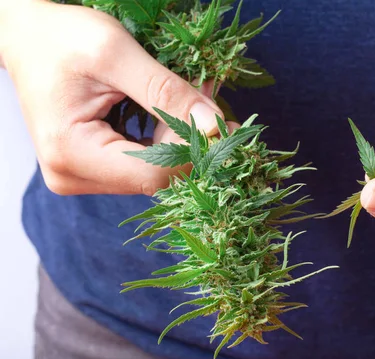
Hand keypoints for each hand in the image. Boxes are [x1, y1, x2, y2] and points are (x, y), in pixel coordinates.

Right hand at [0, 0, 222, 195]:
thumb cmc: (61, 39)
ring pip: (155, 173)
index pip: (154, 173)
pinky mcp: (95, 169)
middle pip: (156, 177)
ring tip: (199, 105)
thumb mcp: (115, 53)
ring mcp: (84, 176)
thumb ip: (165, 91)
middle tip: (215, 107)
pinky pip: (144, 164)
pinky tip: (179, 115)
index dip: (194, 151)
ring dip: (183, 141)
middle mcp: (74, 176)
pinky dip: (167, 141)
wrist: (27, 38)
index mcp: (71, 153)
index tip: (220, 121)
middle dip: (192, 143)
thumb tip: (213, 125)